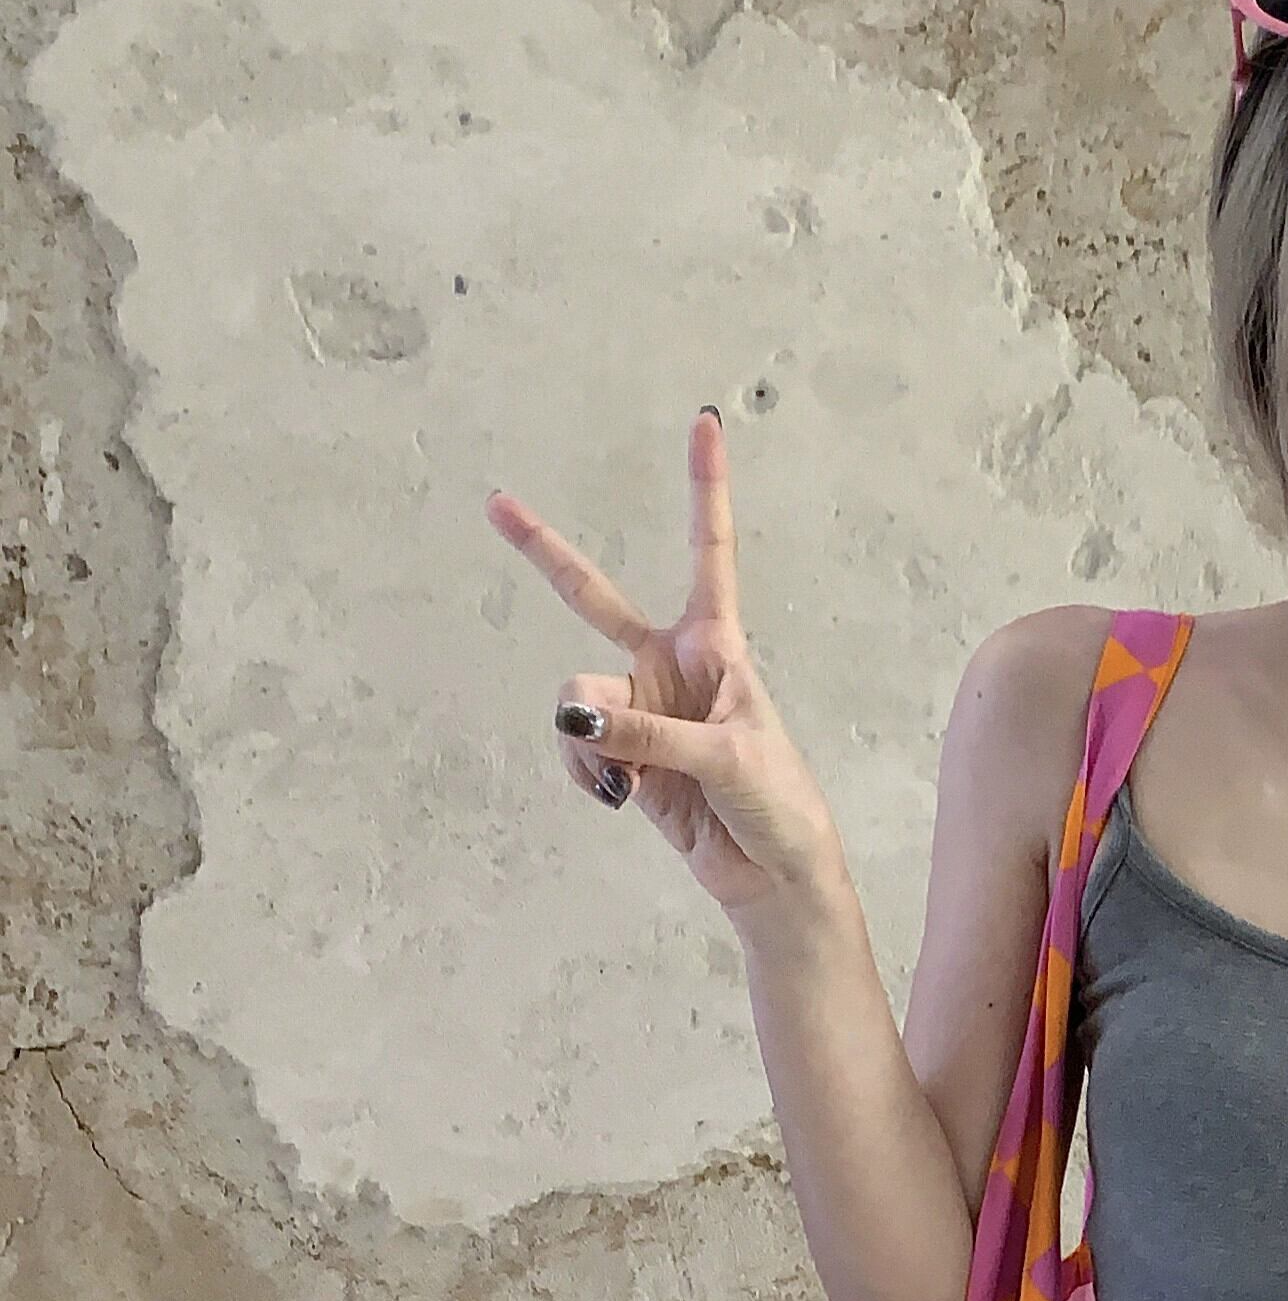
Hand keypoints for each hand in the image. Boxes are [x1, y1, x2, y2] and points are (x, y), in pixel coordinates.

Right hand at [486, 408, 849, 928]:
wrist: (772, 876)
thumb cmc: (778, 805)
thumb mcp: (725, 760)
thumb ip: (647, 736)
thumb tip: (572, 717)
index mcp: (719, 645)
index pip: (708, 551)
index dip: (705, 488)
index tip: (705, 423)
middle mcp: (672, 665)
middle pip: (594, 597)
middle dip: (544, 553)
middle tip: (495, 505)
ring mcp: (641, 709)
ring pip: (575, 699)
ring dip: (588, 743)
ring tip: (624, 783)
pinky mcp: (621, 756)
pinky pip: (575, 748)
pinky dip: (585, 773)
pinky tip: (616, 799)